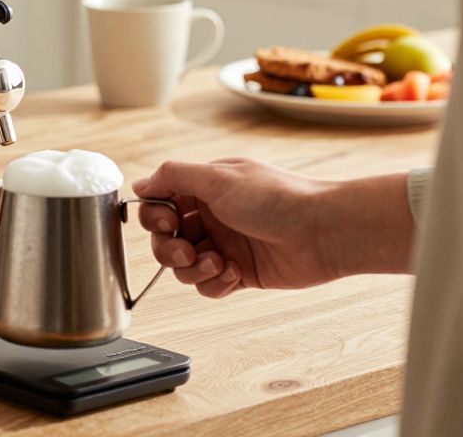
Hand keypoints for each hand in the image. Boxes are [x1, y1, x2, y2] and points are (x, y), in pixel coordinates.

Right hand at [132, 159, 412, 297]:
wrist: (323, 231)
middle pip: (166, 240)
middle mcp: (211, 216)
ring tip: (217, 263)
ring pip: (184, 267)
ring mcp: (224, 245)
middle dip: (169, 250)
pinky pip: (208, 285)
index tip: (167, 223)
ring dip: (194, 269)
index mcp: (204, 188)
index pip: (160, 204)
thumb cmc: (276, 199)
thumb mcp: (218, 178)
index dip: (156, 217)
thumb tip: (139, 184)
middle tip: (186, 252)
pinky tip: (234, 274)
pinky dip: (215, 283)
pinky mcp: (239, 272)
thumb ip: (173, 177)